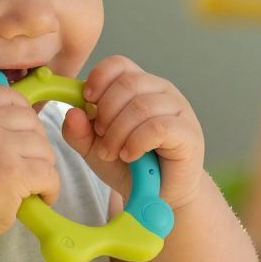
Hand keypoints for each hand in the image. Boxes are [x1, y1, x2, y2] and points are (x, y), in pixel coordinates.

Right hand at [0, 85, 59, 236]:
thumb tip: (9, 117)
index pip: (6, 95)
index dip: (22, 111)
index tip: (24, 132)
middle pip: (30, 121)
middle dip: (36, 145)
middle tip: (30, 166)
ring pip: (44, 148)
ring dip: (43, 169)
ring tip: (31, 187)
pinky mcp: (14, 173)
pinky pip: (49, 174)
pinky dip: (50, 189)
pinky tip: (40, 199)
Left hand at [60, 56, 207, 210]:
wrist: (157, 197)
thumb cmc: (130, 167)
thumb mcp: (94, 149)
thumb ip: (79, 132)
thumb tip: (72, 112)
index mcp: (140, 86)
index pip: (119, 64)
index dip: (99, 78)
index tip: (87, 101)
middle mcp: (162, 91)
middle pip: (128, 83)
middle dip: (106, 112)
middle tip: (100, 138)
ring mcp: (179, 110)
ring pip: (142, 106)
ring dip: (118, 132)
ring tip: (113, 153)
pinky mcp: (188, 133)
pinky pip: (158, 127)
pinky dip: (136, 142)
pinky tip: (130, 155)